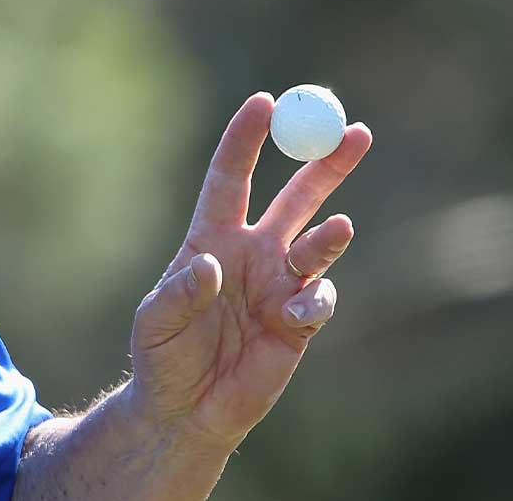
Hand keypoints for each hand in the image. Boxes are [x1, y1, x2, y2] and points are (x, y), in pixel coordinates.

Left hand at [128, 91, 371, 449]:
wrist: (186, 411)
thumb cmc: (161, 357)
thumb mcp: (156, 322)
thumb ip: (182, 292)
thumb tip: (211, 266)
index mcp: (212, 237)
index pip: (231, 177)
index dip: (247, 140)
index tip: (265, 103)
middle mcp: (253, 252)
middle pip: (296, 196)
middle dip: (328, 163)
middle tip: (356, 132)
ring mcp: (280, 285)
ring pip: (318, 244)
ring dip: (330, 234)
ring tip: (337, 228)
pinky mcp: (299, 321)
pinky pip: (319, 298)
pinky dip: (314, 300)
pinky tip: (295, 313)